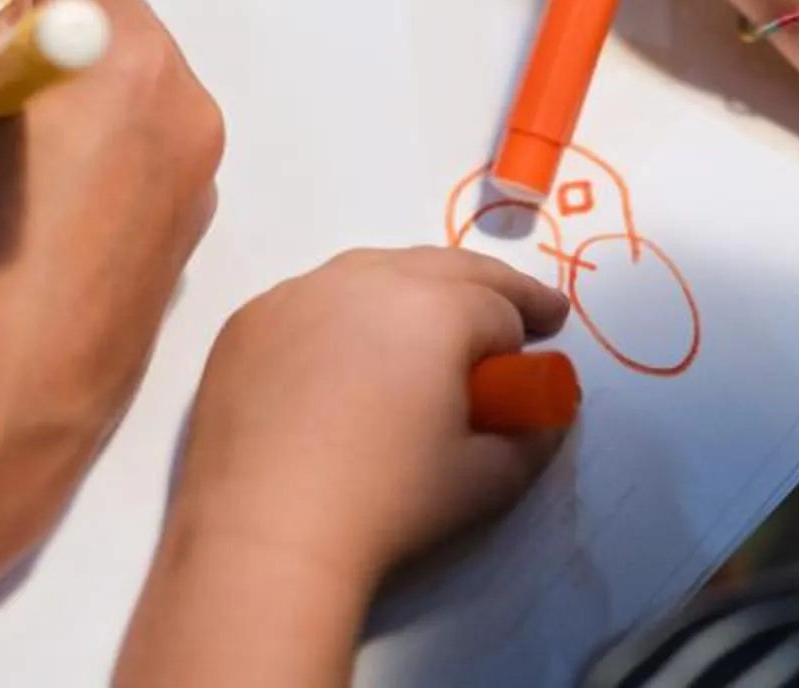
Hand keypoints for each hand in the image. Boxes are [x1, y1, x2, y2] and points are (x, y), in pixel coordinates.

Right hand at [0, 0, 224, 501]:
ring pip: (122, 98)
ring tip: (7, 201)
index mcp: (126, 57)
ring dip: (62, 123)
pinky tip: (38, 243)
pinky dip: (92, 177)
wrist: (2, 401)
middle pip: (104, 30)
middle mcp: (185, 104)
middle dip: (34, 70)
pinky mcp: (190, 236)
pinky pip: (139, 163)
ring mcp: (197, 177)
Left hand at [117, 250, 567, 686]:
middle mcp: (365, 279)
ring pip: (373, 270)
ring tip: (432, 320)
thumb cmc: (389, 503)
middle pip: (442, 267)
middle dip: (485, 286)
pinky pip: (314, 299)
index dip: (528, 323)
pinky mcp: (250, 320)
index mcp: (434, 307)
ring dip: (414, 287)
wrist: (265, 531)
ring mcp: (298, 293)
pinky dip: (345, 313)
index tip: (549, 330)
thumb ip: (532, 438)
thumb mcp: (488, 480)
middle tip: (514, 310)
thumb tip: (546, 413)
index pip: (498, 304)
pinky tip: (348, 353)